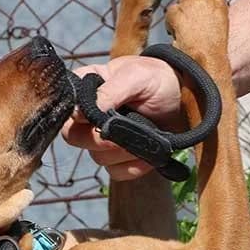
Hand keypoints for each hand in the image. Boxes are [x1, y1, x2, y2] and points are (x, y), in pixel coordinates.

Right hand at [61, 55, 181, 180]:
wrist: (185, 99)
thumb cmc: (157, 80)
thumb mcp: (136, 77)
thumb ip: (111, 91)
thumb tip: (82, 113)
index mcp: (85, 89)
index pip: (64, 108)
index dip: (78, 117)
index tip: (99, 117)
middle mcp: (87, 115)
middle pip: (73, 137)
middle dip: (101, 139)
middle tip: (126, 130)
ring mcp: (102, 138)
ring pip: (97, 158)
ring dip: (123, 151)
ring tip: (145, 135)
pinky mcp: (118, 158)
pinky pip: (116, 172)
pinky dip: (134, 166)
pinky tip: (148, 153)